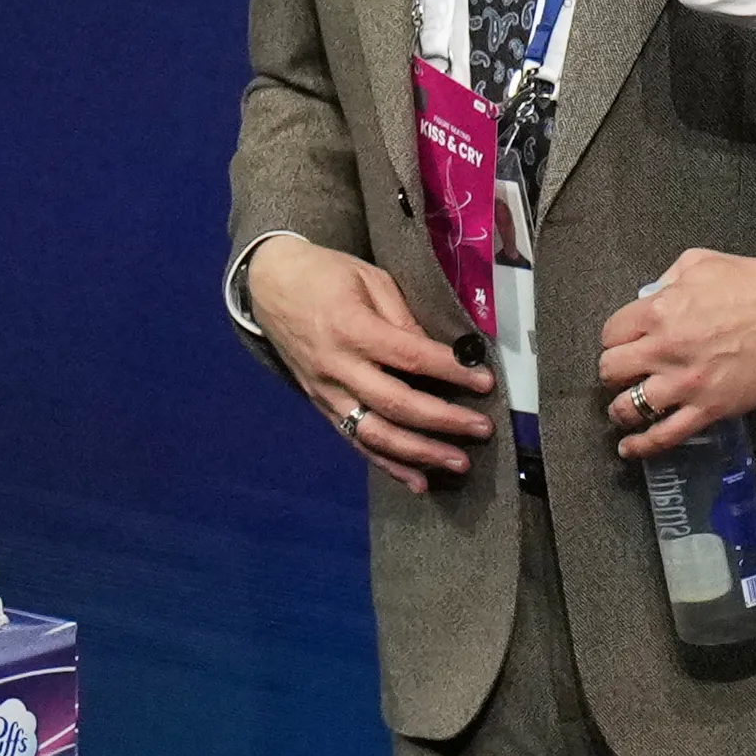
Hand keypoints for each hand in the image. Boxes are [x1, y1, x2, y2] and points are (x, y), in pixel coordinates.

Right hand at [250, 234, 496, 492]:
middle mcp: (336, 367)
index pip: (409, 357)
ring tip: (458, 463)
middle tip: (483, 429)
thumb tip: (443, 353)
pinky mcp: (320, 405)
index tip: (486, 381)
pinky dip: (386, 464)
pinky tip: (417, 480)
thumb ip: (405, 319)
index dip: (450, 371)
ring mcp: (325, 391)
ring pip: (373, 434)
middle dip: (443, 421)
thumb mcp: (372, 280)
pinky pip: (355, 440)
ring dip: (418, 454)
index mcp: (352, 329)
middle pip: (394, 404)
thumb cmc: (328, 275)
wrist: (269, 284)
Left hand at [597, 250, 755, 455]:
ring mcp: (686, 383)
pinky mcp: (709, 408)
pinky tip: (630, 448)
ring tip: (625, 408)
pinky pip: (665, 435)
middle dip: (614, 371)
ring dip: (621, 409)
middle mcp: (666, 349)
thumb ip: (669, 279)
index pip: (611, 333)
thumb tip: (651, 297)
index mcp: (661, 311)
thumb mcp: (703, 262)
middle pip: (612, 370)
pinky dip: (642, 446)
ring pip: (628, 407)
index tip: (624, 342)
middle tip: (625, 372)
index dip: (616, 338)